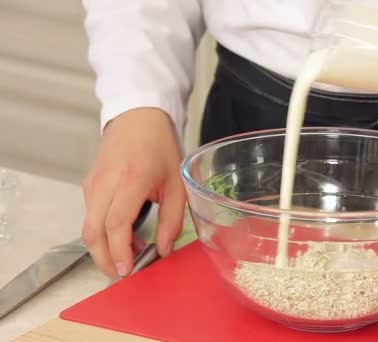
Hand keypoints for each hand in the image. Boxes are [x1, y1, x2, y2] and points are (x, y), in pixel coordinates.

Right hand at [81, 108, 185, 277]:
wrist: (137, 117)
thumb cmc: (160, 147)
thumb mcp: (177, 182)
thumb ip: (172, 219)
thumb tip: (164, 250)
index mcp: (131, 179)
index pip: (116, 223)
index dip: (119, 251)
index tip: (127, 270)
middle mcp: (105, 183)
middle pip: (93, 231)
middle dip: (104, 259)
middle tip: (124, 274)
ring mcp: (92, 184)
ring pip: (88, 227)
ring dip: (104, 248)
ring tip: (131, 256)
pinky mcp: (88, 185)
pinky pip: (90, 216)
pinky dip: (102, 234)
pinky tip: (124, 237)